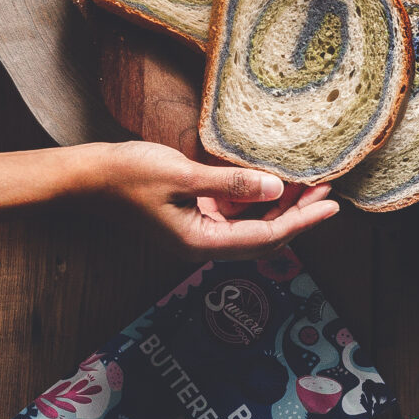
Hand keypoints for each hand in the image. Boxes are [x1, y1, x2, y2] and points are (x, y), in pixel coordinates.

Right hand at [88, 141, 337, 253]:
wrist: (86, 177)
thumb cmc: (127, 175)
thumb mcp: (183, 175)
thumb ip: (232, 184)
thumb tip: (277, 188)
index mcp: (201, 242)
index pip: (266, 238)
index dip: (303, 221)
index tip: (332, 205)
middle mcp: (202, 244)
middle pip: (264, 236)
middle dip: (299, 215)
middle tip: (329, 190)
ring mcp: (197, 231)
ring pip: (251, 225)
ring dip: (279, 206)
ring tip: (308, 182)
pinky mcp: (191, 216)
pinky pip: (233, 214)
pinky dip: (256, 199)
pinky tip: (271, 180)